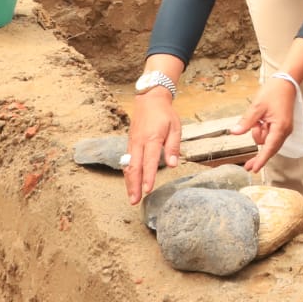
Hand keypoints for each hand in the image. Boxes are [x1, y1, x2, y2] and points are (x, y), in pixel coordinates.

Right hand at [124, 89, 182, 204]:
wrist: (149, 100)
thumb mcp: (175, 127)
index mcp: (152, 138)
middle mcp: (139, 142)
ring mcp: (132, 143)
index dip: (148, 176)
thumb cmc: (165, 114)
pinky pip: (127, 161)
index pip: (150, 161)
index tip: (148, 190)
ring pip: (128, 166)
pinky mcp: (130, 144)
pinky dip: (128, 174)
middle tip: (135, 201)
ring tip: (131, 198)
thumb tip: (173, 164)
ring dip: (129, 183)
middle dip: (134, 185)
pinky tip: (130, 184)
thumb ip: (173, 146)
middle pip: (135, 167)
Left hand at [231, 76, 299, 173]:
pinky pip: (271, 135)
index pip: (269, 148)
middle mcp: (285, 131)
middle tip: (246, 166)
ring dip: (259, 135)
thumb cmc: (273, 92)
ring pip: (269, 141)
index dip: (261, 160)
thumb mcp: (257, 107)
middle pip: (270, 148)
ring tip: (257, 120)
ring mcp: (285, 129)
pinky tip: (259, 123)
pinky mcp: (283, 126)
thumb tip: (234, 132)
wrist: (286, 82)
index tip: (254, 169)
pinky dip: (263, 132)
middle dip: (259, 155)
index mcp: (280, 127)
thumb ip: (246, 122)